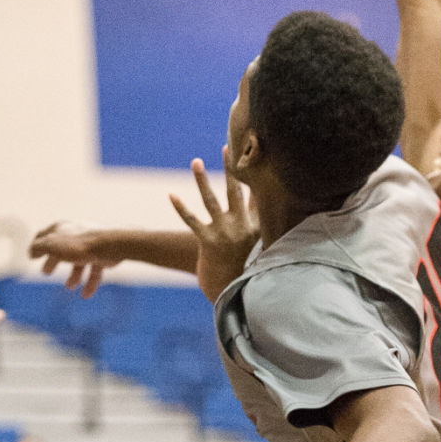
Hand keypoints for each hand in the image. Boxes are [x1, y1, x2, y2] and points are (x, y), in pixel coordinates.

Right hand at [30, 221, 117, 298]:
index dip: (37, 246)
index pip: (44, 235)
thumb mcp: (51, 246)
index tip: (32, 257)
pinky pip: (94, 270)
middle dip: (53, 261)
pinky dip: (90, 283)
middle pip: (61, 248)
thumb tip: (31, 252)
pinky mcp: (103, 255)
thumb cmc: (77, 245)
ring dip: (73, 276)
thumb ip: (38, 248)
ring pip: (79, 261)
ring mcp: (90, 244)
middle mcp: (76, 234)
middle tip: (46, 272)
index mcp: (62, 228)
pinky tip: (85, 295)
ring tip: (70, 287)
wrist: (108, 246)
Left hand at [170, 152, 258, 301]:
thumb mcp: (260, 251)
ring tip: (195, 162)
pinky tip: (171, 196)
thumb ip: (263, 233)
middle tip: (226, 147)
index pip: (256, 194)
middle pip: (235, 190)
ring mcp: (224, 232)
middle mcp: (241, 225)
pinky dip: (181, 208)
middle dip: (230, 167)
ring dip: (202, 180)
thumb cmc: (246, 272)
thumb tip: (269, 220)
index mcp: (256, 226)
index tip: (257, 153)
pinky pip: (192, 221)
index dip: (256, 174)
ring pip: (211, 200)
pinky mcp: (208, 242)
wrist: (235, 294)